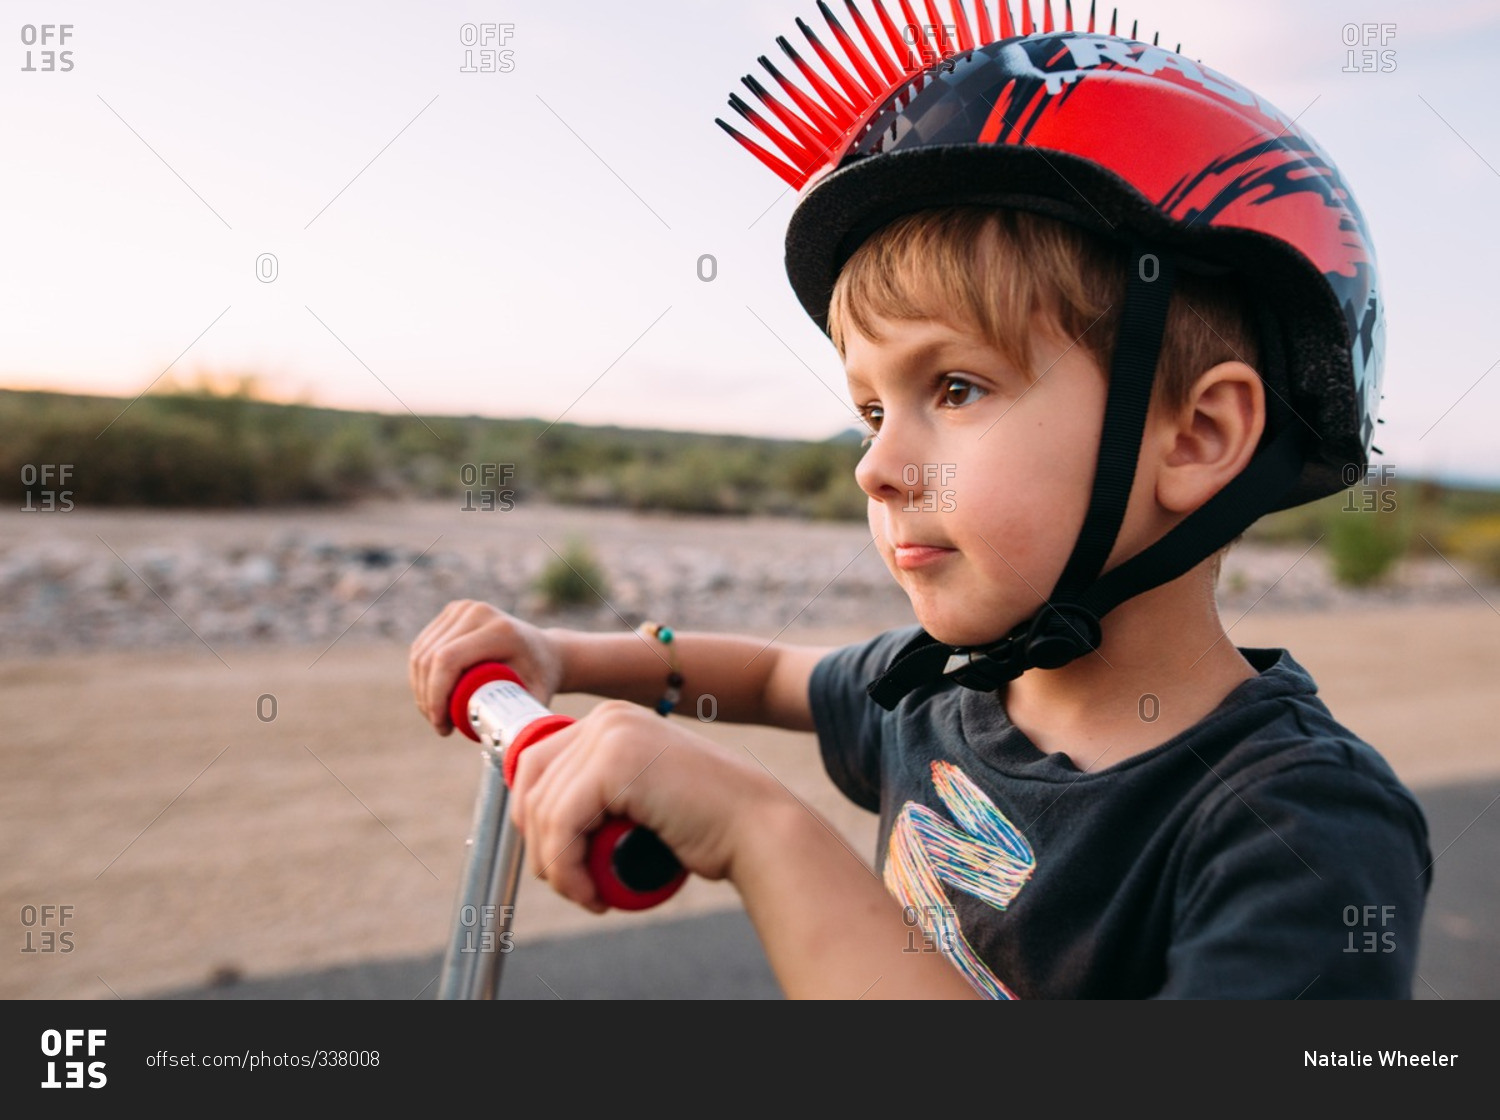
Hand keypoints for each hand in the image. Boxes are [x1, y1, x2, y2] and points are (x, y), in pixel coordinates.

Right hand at [408, 600, 563, 734]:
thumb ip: (526, 725)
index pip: (448, 660)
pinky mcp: (452, 612)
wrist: (545, 651)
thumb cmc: (541, 679)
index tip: (442, 726)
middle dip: (427, 698)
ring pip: (421, 653)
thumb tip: (511, 754)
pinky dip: (420, 674)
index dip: (436, 696)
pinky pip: (422, 646)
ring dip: (421, 689)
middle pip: (430, 658)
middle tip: (441, 726)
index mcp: (499, 630)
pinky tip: (430, 696)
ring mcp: (462, 608)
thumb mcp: (537, 699)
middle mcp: (478, 612)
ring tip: (437, 716)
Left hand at [508, 700, 784, 912]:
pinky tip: (592, 894)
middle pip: (531, 785)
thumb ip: (600, 794)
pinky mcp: (615, 763)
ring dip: (556, 868)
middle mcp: (607, 717)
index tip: (553, 862)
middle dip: (539, 844)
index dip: (531, 819)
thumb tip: (536, 821)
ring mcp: (611, 734)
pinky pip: (561, 825)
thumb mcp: (640, 798)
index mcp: (611, 720)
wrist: (756, 829)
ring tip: (590, 895)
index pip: (535, 764)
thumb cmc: (704, 825)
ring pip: (544, 812)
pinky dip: (567, 869)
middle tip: (571, 884)